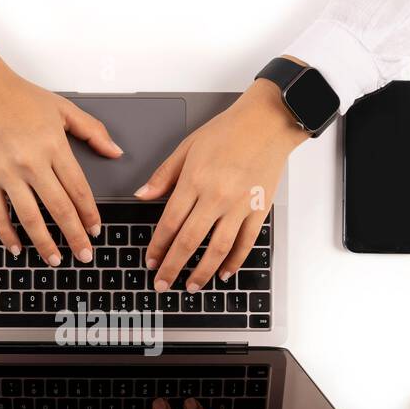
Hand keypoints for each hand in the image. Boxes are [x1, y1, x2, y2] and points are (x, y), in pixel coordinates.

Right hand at [0, 36, 122, 266]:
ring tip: (55, 259)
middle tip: (84, 254)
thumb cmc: (19, 97)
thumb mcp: (63, 108)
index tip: (96, 229)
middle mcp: (31, 162)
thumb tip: (115, 152)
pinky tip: (17, 248)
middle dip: (75, 236)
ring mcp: (7, 173)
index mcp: (54, 146)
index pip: (79, 190)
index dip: (90, 214)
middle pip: (60, 209)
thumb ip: (92, 131)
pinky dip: (8, 234)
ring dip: (45, 243)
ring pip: (30, 217)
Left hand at [138, 73, 307, 291]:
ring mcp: (240, 205)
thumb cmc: (228, 131)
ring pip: (217, 249)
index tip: (151, 261)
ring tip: (191, 286)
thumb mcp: (187, 147)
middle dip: (172, 267)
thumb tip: (142, 195)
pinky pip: (245, 243)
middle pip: (189, 241)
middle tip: (162, 284)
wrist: (267, 122)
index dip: (157, 247)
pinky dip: (234, 261)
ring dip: (202, 272)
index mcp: (194, 181)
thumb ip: (164, 175)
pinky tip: (224, 273)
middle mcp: (216, 196)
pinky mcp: (259, 209)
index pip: (169, 223)